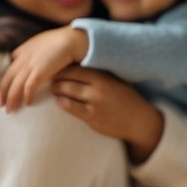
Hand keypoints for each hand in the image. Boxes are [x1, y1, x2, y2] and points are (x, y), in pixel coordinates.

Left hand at [0, 26, 88, 111]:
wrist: (70, 39)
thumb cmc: (60, 41)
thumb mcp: (41, 43)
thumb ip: (32, 51)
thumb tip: (27, 59)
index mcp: (23, 52)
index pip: (9, 70)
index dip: (5, 82)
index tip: (3, 92)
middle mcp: (23, 59)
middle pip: (7, 79)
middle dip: (2, 93)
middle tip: (1, 105)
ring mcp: (30, 66)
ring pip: (15, 86)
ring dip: (11, 99)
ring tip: (10, 110)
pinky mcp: (39, 72)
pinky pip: (29, 88)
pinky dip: (27, 96)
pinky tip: (28, 103)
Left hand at [50, 67, 164, 163]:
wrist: (138, 121)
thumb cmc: (125, 99)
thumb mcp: (115, 81)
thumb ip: (99, 74)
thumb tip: (79, 66)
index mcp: (103, 76)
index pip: (76, 68)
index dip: (63, 68)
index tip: (54, 68)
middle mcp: (98, 87)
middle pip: (69, 78)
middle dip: (56, 78)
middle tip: (48, 78)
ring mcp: (95, 102)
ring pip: (68, 92)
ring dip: (57, 90)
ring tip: (52, 89)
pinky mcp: (92, 116)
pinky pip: (71, 107)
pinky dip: (62, 103)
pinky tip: (59, 101)